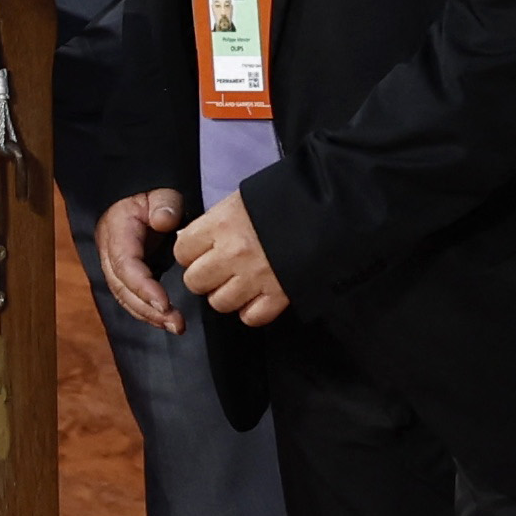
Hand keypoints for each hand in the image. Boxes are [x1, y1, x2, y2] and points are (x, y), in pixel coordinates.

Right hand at [94, 191, 186, 333]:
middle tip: (176, 323)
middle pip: (123, 289)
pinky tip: (167, 321)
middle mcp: (111, 255)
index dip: (143, 287)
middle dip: (148, 310)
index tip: (164, 303)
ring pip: (125, 298)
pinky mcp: (126, 277)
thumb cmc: (151, 197)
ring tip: (176, 327)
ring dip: (149, 316)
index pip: (125, 266)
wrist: (136, 199)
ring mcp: (116, 268)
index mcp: (117, 233)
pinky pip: (131, 298)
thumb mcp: (160, 193)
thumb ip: (164, 204)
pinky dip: (147, 313)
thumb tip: (163, 222)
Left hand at [173, 191, 289, 326]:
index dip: (190, 252)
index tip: (200, 251)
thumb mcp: (244, 198)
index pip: (182, 250)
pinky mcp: (279, 294)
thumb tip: (190, 239)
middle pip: (195, 281)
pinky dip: (252, 310)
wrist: (333, 210)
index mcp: (222, 223)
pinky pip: (251, 317)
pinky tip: (258, 296)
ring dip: (226, 295)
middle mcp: (234, 252)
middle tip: (219, 269)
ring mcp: (256, 276)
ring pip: (219, 302)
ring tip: (239, 283)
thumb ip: (216, 220)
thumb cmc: (287, 199)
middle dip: (204, 277)